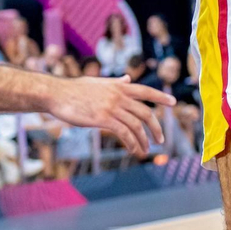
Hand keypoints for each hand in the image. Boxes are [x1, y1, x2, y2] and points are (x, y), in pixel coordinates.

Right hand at [47, 75, 173, 156]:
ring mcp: (112, 107)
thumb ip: (116, 82)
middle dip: (156, 127)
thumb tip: (128, 78)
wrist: (57, 94)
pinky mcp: (103, 119)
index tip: (173, 102)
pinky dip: (132, 143)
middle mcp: (119, 95)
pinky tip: (134, 150)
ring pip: (136, 125)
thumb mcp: (99, 82)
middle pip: (146, 112)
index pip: (145, 90)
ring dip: (144, 140)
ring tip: (146, 151)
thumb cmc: (75, 89)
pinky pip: (124, 133)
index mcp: (119, 86)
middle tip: (161, 140)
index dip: (160, 97)